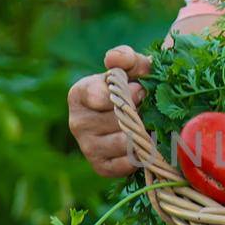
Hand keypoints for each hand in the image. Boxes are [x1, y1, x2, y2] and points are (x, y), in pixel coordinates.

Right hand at [67, 46, 151, 177]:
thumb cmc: (132, 85)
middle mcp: (76, 122)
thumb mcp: (131, 66)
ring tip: (148, 125)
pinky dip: (141, 155)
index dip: (127, 93)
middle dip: (138, 113)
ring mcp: (87, 146)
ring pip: (123, 142)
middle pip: (116, 121)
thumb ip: (125, 57)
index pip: (99, 96)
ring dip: (142, 134)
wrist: (137, 114)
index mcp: (79, 94)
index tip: (140, 90)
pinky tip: (144, 144)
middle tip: (147, 109)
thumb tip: (115, 60)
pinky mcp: (100, 167)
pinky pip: (126, 164)